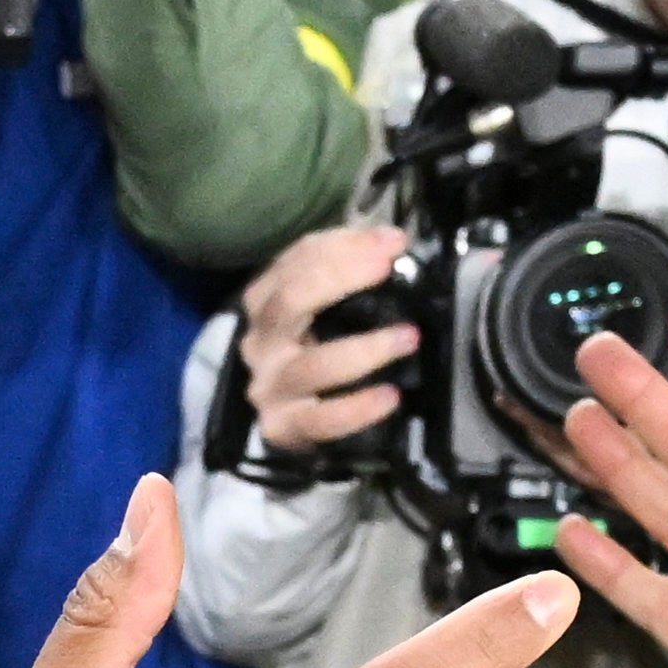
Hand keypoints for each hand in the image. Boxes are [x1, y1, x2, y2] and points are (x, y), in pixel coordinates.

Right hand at [236, 219, 418, 450]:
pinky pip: (321, 421)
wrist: (283, 412)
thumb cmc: (311, 344)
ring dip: (364, 350)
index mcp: (264, 301)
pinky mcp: (285, 428)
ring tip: (408, 337)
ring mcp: (270, 387)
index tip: (391, 244)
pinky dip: (357, 408)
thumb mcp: (320, 297)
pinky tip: (390, 396)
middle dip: (341, 280)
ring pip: (312, 367)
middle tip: (387, 271)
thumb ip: (348, 261)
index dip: (341, 248)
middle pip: (291, 303)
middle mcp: (260, 342)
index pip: (294, 263)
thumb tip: (391, 239)